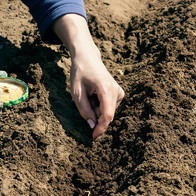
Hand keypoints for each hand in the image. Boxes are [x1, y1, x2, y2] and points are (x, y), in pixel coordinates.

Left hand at [52, 14, 123, 140]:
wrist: (88, 58)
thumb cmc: (80, 73)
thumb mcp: (76, 92)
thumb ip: (84, 110)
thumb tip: (92, 127)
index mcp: (105, 88)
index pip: (107, 115)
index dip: (101, 128)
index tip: (94, 137)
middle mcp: (116, 90)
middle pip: (106, 115)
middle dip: (94, 115)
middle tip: (84, 100)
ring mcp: (119, 92)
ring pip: (106, 112)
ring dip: (95, 109)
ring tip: (88, 94)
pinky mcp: (119, 94)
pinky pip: (108, 108)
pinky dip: (98, 105)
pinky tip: (94, 94)